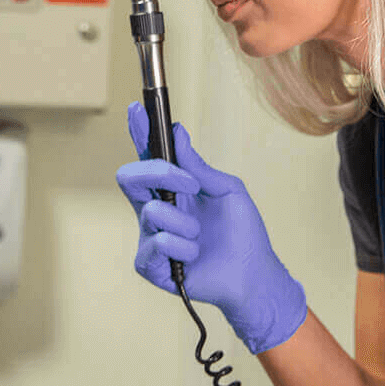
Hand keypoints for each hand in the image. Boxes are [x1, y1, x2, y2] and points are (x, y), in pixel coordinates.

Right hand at [116, 103, 305, 353]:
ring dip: (186, 222)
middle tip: (190, 183)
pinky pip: (156, 244)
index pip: (147, 157)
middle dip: (158, 173)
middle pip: (130, 177)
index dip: (139, 133)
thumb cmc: (242, 233)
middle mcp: (155, 209)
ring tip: (201, 236)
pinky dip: (183, 247)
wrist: (254, 274)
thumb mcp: (227, 190)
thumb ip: (198, 166)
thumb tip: (178, 134)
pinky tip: (194, 256)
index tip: (137, 111)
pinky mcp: (150, 265)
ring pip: (151, 212)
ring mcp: (150, 236)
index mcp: (172, 189)